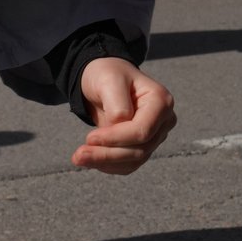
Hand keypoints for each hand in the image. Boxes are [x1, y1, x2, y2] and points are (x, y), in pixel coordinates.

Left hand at [71, 59, 175, 175]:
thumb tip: (119, 126)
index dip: (115, 138)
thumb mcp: (110, 81)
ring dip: (105, 163)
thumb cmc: (109, 74)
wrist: (105, 79)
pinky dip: (109, 165)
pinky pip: (129, 164)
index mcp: (161, 101)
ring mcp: (155, 135)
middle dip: (107, 155)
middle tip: (78, 155)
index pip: (142, 131)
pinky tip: (91, 160)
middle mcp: (163, 121)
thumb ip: (117, 104)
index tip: (89, 138)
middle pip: (139, 149)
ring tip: (79, 158)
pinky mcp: (144, 146)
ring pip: (134, 160)